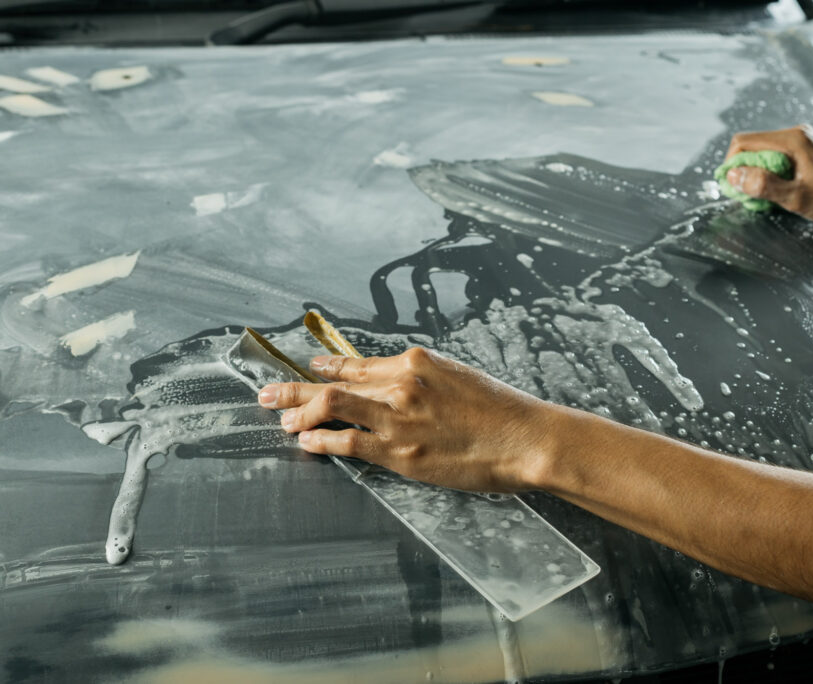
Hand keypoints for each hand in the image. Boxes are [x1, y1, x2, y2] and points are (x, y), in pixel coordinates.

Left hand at [257, 348, 555, 491]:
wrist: (525, 438)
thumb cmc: (500, 411)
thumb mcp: (458, 378)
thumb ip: (422, 379)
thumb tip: (394, 383)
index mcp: (416, 362)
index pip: (357, 363)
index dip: (326, 367)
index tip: (309, 369)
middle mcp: (401, 383)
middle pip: (333, 382)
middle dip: (293, 387)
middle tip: (267, 392)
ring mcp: (397, 416)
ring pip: (330, 406)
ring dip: (298, 411)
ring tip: (279, 418)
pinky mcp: (399, 451)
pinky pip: (347, 442)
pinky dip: (320, 441)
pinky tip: (307, 442)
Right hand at [725, 125, 812, 223]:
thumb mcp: (798, 198)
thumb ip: (765, 185)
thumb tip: (734, 176)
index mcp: (793, 140)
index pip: (744, 142)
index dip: (730, 165)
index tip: (731, 188)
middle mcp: (796, 134)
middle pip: (752, 146)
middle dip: (742, 171)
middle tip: (746, 196)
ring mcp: (803, 140)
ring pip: (764, 152)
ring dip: (756, 174)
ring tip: (763, 197)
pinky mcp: (808, 150)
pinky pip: (778, 157)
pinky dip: (770, 173)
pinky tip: (779, 192)